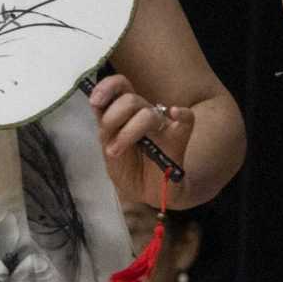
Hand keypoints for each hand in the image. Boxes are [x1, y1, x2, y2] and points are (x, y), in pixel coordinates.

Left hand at [90, 73, 193, 205]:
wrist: (146, 194)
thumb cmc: (129, 170)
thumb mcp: (109, 147)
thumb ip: (105, 126)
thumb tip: (97, 104)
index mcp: (127, 112)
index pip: (121, 86)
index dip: (107, 87)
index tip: (95, 102)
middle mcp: (145, 114)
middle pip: (131, 100)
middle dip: (113, 118)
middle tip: (108, 146)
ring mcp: (164, 126)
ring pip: (148, 114)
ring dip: (128, 133)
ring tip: (117, 152)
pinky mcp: (180, 139)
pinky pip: (187, 119)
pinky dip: (182, 114)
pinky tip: (176, 113)